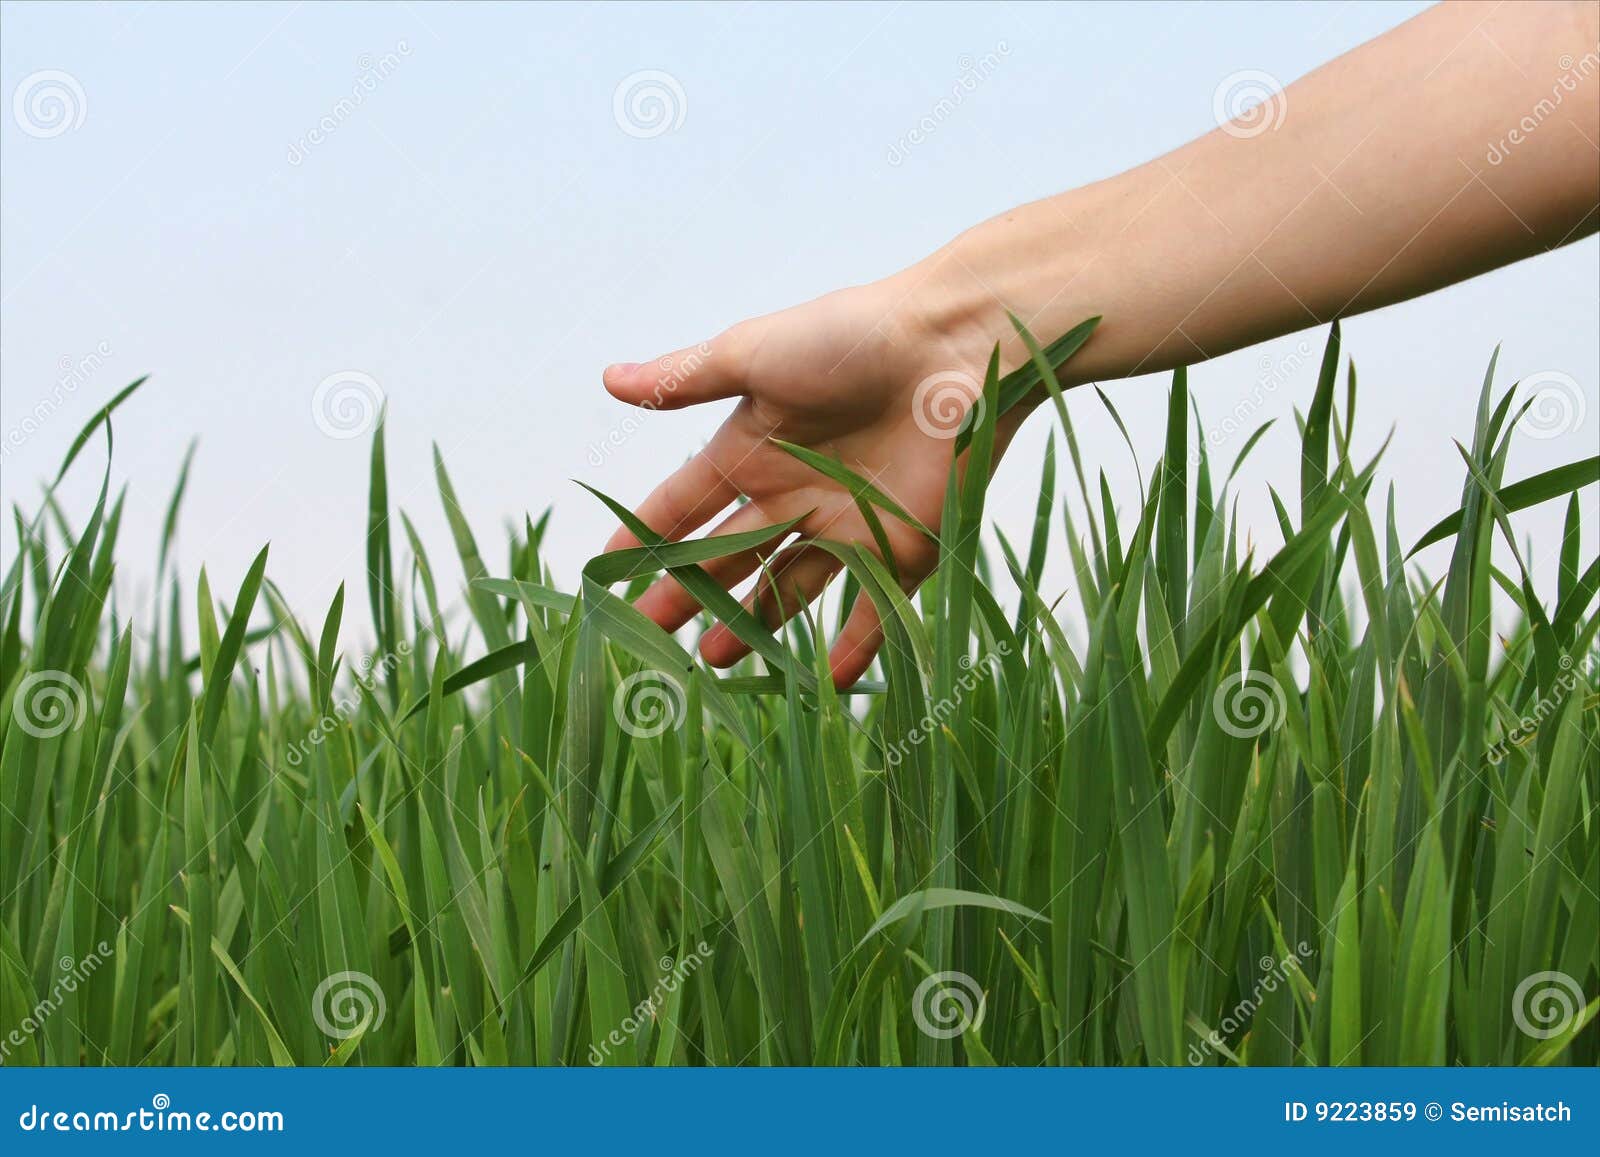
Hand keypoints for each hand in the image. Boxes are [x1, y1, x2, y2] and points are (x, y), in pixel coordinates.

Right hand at [600, 273, 1015, 686]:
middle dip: (687, 595)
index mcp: (754, 447)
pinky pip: (871, 611)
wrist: (957, 345)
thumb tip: (608, 378)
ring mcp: (846, 525)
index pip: (685, 505)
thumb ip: (685, 378)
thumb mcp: (755, 354)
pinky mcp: (901, 549)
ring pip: (788, 589)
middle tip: (648, 636)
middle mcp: (794, 492)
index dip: (646, 538)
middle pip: (728, 556)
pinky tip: (821, 685)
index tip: (605, 579)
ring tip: (713, 661)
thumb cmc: (853, 335)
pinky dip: (850, 648)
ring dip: (752, 625)